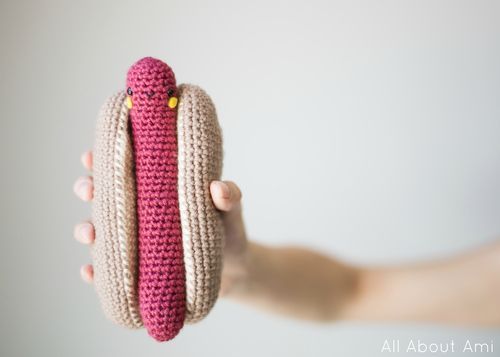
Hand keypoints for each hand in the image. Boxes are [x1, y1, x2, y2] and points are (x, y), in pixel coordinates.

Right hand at [73, 150, 247, 294]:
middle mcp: (139, 211)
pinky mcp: (135, 270)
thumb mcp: (230, 210)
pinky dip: (94, 272)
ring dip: (85, 230)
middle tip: (89, 191)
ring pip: (98, 231)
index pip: (125, 166)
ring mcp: (134, 240)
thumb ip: (229, 196)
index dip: (102, 159)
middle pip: (102, 195)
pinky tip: (90, 272)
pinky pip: (108, 271)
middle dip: (87, 188)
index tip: (90, 156)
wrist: (232, 269)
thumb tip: (218, 188)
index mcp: (157, 188)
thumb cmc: (226, 229)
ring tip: (91, 234)